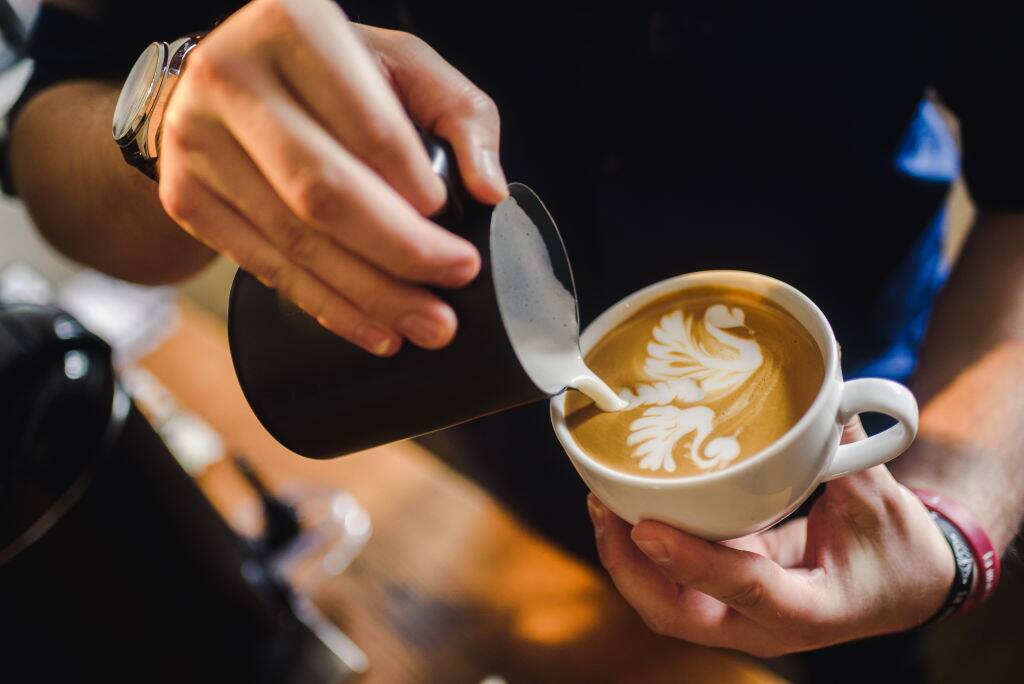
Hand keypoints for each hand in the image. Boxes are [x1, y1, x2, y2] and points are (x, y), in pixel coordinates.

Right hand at [157, 0, 507, 354]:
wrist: (233, 85)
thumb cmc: (335, 75)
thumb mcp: (405, 65)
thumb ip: (462, 114)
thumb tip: (489, 189)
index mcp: (291, 23)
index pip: (367, 126)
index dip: (416, 192)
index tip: (458, 232)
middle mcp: (230, 75)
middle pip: (323, 191)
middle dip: (400, 252)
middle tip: (455, 282)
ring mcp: (196, 138)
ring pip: (294, 239)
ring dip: (369, 295)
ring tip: (428, 324)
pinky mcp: (185, 195)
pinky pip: (265, 266)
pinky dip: (327, 307)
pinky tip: (374, 329)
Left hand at [587, 421, 956, 656]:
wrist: (907, 586)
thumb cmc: (897, 549)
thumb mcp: (879, 498)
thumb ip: (846, 447)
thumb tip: (823, 387)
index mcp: (812, 608)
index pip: (746, 589)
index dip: (693, 562)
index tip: (645, 526)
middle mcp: (766, 625)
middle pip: (678, 615)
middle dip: (630, 568)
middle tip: (604, 507)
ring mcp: (740, 616)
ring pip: (666, 604)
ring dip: (626, 560)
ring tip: (602, 500)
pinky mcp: (726, 598)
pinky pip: (673, 584)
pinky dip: (645, 551)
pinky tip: (626, 508)